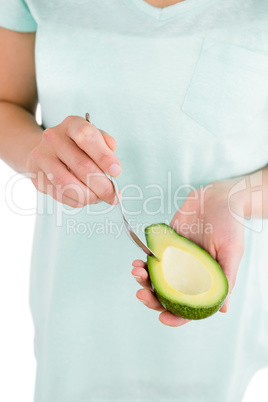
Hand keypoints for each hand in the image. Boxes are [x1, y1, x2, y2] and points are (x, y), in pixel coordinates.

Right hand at [26, 115, 121, 206]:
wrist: (47, 151)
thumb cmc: (78, 146)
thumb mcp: (94, 138)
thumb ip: (106, 146)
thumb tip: (114, 166)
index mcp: (71, 124)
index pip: (87, 136)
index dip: (104, 156)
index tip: (116, 172)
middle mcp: (53, 138)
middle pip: (81, 165)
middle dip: (102, 186)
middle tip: (114, 196)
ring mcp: (42, 157)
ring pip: (67, 184)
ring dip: (89, 196)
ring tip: (99, 198)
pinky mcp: (36, 176)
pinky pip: (59, 194)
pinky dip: (77, 201)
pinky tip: (85, 199)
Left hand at [132, 178, 244, 326]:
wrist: (217, 196)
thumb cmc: (230, 223)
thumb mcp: (232, 251)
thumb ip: (225, 279)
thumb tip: (223, 310)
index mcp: (205, 280)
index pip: (190, 307)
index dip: (176, 316)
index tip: (162, 317)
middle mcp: (189, 273)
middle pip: (167, 295)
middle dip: (152, 298)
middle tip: (141, 294)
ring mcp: (176, 259)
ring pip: (157, 278)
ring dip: (144, 280)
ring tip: (136, 272)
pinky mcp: (167, 245)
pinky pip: (153, 258)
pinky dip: (144, 262)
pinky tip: (138, 261)